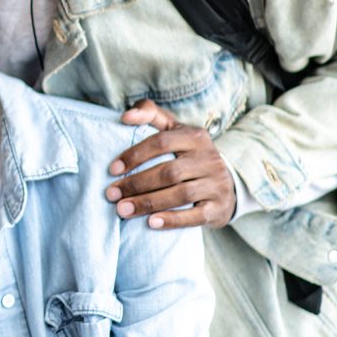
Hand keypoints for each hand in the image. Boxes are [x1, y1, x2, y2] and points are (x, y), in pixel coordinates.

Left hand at [105, 99, 235, 228]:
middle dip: (136, 183)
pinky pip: (195, 216)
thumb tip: (125, 116)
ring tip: (123, 210)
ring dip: (148, 203)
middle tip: (111, 194)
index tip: (112, 169)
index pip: (161, 142)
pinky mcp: (219, 207)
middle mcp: (208, 159)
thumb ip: (149, 113)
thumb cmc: (187, 153)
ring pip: (180, 194)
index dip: (135, 155)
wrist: (225, 183)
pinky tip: (150, 223)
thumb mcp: (173, 128)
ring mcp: (216, 184)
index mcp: (194, 137)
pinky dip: (172, 220)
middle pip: (168, 172)